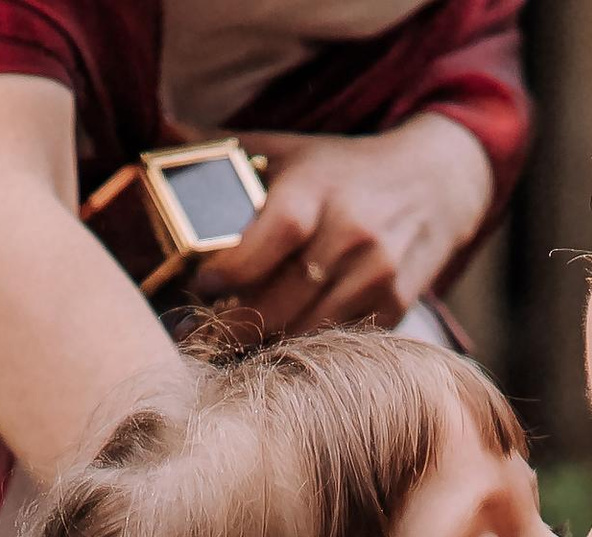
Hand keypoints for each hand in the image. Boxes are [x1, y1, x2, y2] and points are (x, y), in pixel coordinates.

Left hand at [199, 117, 493, 331]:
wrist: (433, 188)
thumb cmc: (345, 171)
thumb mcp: (291, 149)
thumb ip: (226, 147)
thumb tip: (157, 129)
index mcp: (318, 191)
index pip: (271, 238)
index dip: (232, 270)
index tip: (201, 285)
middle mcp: (351, 234)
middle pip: (285, 298)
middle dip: (238, 323)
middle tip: (202, 334)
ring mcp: (377, 276)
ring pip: (312, 330)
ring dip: (270, 346)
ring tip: (234, 350)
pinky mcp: (395, 307)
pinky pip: (342, 342)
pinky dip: (309, 351)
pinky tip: (282, 353)